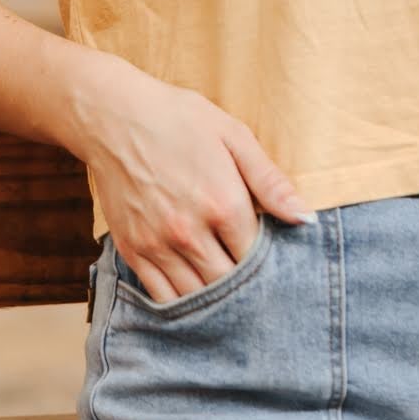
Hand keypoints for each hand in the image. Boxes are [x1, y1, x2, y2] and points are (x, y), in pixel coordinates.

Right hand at [75, 59, 315, 301]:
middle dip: (244, 286)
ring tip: (227, 292)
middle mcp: (190, 231)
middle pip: (229, 283)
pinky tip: (194, 293)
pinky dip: (181, 302)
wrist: (113, 117)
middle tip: (253, 281)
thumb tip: (305, 218)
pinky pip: (161, 295)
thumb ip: (270, 182)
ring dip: (215, 299)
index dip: (268, 261)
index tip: (272, 259)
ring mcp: (158, 244)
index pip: (257, 255)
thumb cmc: (178, 119)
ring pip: (197, 295)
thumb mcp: (232, 136)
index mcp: (222, 203)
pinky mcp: (133, 250)